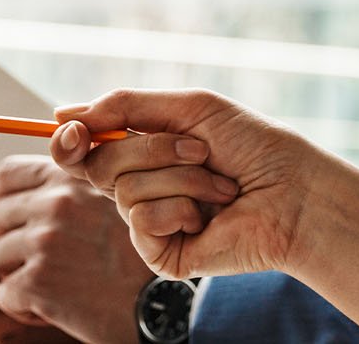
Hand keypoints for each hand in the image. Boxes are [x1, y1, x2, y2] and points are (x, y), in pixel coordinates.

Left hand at [0, 156, 216, 343]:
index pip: (5, 177)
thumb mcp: (108, 205)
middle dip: (7, 242)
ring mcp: (46, 241)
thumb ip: (61, 194)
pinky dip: (22, 306)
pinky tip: (55, 304)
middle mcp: (57, 203)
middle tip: (36, 261)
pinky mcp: (40, 281)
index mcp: (73, 177)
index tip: (6, 220)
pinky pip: (3, 294)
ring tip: (55, 282)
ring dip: (16, 275)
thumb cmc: (140, 257)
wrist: (166, 303)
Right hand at [51, 88, 337, 280]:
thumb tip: (62, 113)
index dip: (70, 137)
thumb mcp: (190, 108)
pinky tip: (208, 215)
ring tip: (220, 184)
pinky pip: (140, 220)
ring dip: (180, 176)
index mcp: (146, 149)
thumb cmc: (255, 146)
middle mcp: (143, 184)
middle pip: (97, 163)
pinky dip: (179, 207)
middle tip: (200, 150)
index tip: (72, 129)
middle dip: (151, 148)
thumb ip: (126, 105)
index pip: (86, 145)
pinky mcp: (161, 253)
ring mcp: (151, 220)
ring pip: (124, 189)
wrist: (296, 192)